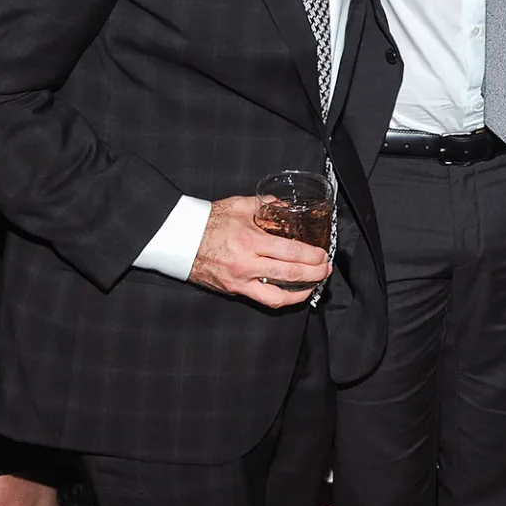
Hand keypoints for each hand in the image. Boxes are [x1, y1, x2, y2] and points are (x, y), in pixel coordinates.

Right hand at [189, 196, 330, 307]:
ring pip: (277, 297)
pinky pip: (261, 300)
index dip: (312, 256)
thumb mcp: (241, 206)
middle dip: (314, 274)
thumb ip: (268, 204)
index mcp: (251, 241)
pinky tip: (291, 292)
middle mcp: (247, 265)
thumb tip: (287, 206)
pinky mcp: (234, 291)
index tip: (323, 254)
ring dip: (301, 293)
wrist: (179, 240)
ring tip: (313, 285)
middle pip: (290, 275)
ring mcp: (240, 281)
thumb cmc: (208, 222)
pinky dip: (280, 298)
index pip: (291, 252)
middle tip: (325, 269)